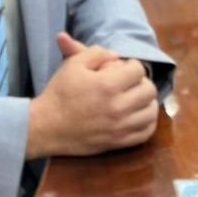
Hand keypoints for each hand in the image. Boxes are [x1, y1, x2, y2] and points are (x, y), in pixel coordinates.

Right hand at [26, 33, 159, 158]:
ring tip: (136, 99)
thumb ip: (96, 53)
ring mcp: (119, 128)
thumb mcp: (72, 64)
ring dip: (147, 102)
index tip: (124, 68)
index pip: (139, 70)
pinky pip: (145, 133)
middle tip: (130, 83)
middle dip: (142, 82)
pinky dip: (147, 123)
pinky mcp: (117, 143)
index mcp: (107, 85)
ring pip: (151, 112)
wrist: (46, 127)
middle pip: (149, 91)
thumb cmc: (59, 93)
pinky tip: (138, 115)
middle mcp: (118, 107)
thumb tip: (117, 56)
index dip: (132, 65)